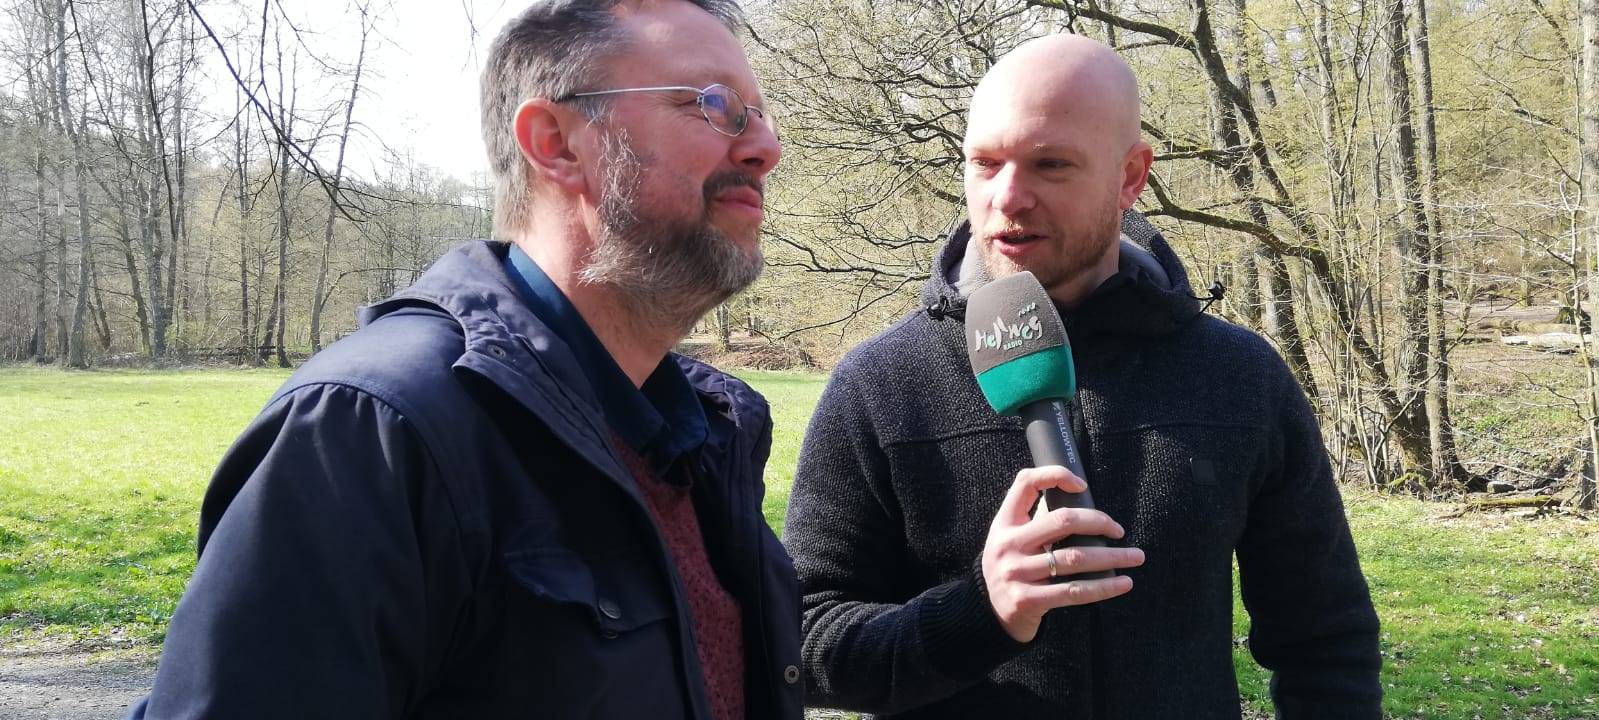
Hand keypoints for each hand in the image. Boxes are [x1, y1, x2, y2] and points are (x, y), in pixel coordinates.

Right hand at [981, 465, 1144, 642]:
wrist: (988, 612)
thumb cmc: (1012, 567)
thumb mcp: (1011, 538)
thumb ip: (1037, 520)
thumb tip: (1084, 508)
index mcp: (1004, 522)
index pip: (1026, 483)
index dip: (1055, 475)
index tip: (1082, 485)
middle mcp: (1008, 544)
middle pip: (1062, 520)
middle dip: (1099, 522)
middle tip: (1119, 530)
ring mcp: (1016, 573)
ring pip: (1075, 558)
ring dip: (1112, 557)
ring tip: (1135, 557)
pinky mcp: (1028, 600)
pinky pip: (1074, 592)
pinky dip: (1103, 587)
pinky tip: (1124, 583)